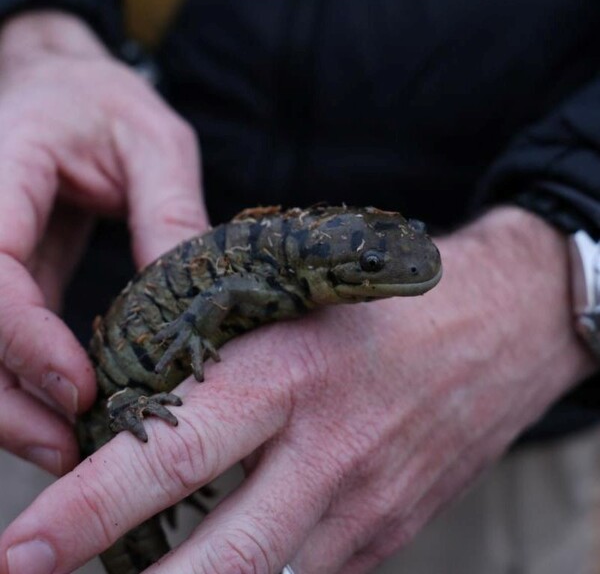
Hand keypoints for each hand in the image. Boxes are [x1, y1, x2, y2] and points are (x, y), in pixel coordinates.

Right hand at [0, 12, 206, 475]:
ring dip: (9, 407)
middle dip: (5, 400)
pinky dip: (24, 382)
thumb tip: (192, 298)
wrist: (66, 87)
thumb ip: (168, 212)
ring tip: (69, 449)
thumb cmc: (107, 104)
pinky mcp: (2, 273)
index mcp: (0, 170)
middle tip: (71, 450)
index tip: (81, 391)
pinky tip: (66, 412)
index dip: (24, 341)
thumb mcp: (154, 144)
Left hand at [0, 207, 592, 572]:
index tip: (21, 547)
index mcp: (291, 374)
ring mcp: (365, 504)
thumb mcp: (305, 301)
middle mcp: (327, 453)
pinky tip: (217, 565)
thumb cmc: (389, 304)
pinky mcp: (389, 532)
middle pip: (217, 559)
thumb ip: (232, 355)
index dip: (88, 509)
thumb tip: (147, 401)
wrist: (500, 329)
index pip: (174, 454)